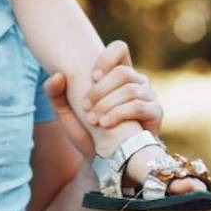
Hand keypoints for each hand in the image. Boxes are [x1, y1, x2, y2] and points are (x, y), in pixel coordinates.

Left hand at [43, 40, 161, 158]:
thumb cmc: (87, 132)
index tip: (92, 76)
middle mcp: (137, 80)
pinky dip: (119, 113)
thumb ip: (55, 94)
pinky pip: (140, 106)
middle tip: (85, 105)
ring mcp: (148, 95)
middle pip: (122, 72)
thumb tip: (56, 75)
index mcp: (118, 73)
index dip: (106, 58)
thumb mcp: (66, 113)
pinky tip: (105, 123)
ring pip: (130, 88)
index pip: (120, 48)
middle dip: (100, 89)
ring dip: (107, 103)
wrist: (106, 161)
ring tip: (92, 118)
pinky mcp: (155, 113)